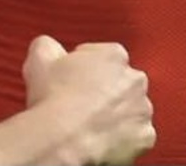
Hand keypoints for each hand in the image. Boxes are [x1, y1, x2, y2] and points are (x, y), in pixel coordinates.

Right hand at [23, 36, 155, 164]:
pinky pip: (136, 137)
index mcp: (114, 55)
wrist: (63, 138)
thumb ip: (49, 45)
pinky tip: (103, 140)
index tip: (74, 81)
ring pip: (132, 111)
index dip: (86, 69)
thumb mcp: (40, 57)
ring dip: (118, 116)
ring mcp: (142, 109)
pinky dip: (124, 140)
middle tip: (83, 105)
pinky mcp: (144, 137)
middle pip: (122, 83)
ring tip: (92, 126)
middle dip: (107, 91)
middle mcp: (135, 79)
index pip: (104, 57)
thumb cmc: (53, 98)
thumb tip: (49, 47)